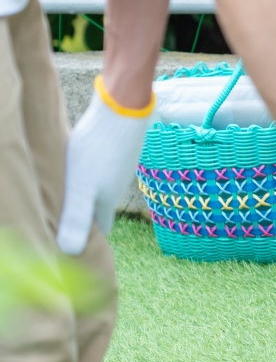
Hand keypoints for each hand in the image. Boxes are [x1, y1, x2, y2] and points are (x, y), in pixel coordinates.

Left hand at [56, 81, 151, 253]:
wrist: (122, 109)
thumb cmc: (98, 149)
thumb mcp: (80, 187)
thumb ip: (76, 218)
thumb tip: (70, 253)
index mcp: (106, 201)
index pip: (100, 229)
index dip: (90, 241)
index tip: (78, 250)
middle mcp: (116, 187)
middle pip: (100, 210)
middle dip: (87, 220)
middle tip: (67, 226)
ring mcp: (119, 168)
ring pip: (102, 190)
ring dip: (89, 197)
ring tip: (68, 199)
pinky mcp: (118, 152)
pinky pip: (103, 172)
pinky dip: (92, 178)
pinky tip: (80, 170)